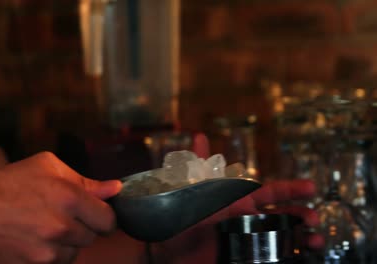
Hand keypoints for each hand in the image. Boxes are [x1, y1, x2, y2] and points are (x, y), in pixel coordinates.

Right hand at [0, 152, 121, 263]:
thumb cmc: (6, 183)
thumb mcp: (47, 167)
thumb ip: (86, 181)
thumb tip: (115, 189)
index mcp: (69, 198)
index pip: (109, 219)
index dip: (104, 216)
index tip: (96, 214)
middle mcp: (61, 227)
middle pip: (92, 237)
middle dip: (82, 227)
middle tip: (60, 217)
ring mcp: (47, 252)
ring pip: (74, 252)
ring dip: (66, 243)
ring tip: (43, 228)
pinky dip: (50, 256)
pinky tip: (34, 241)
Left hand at [150, 134, 320, 263]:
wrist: (171, 251)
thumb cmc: (181, 218)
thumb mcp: (191, 188)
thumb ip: (198, 163)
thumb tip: (199, 135)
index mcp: (239, 201)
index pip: (271, 192)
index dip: (291, 190)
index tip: (310, 188)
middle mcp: (248, 219)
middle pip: (284, 215)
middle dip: (302, 214)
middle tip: (313, 217)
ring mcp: (250, 239)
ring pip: (285, 235)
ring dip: (302, 234)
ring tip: (313, 236)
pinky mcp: (250, 254)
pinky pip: (277, 253)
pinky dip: (295, 251)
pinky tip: (304, 250)